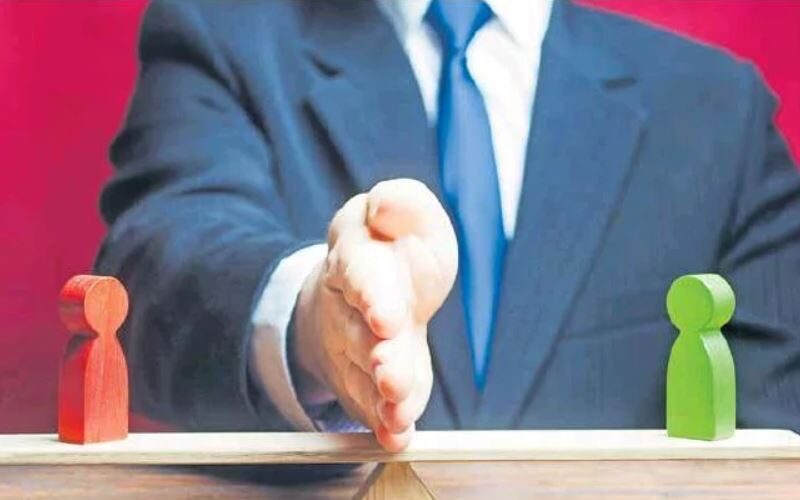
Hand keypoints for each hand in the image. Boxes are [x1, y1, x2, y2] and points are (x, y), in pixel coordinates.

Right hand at [294, 179, 457, 450]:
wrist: (367, 289)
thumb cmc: (397, 249)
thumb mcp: (407, 214)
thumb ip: (403, 204)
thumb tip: (384, 208)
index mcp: (358, 256)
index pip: (360, 272)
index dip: (373, 296)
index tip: (387, 318)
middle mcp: (349, 306)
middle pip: (359, 333)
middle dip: (378, 356)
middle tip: (392, 377)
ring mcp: (353, 348)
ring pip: (364, 375)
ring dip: (382, 397)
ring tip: (398, 412)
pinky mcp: (365, 381)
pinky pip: (371, 404)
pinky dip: (385, 423)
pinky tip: (397, 435)